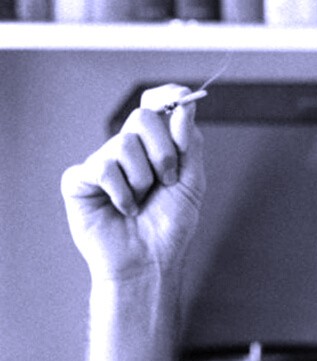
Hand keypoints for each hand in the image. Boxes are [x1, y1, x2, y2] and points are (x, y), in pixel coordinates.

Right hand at [61, 84, 206, 281]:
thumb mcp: (191, 183)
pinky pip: (102, 168)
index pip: (155, 108)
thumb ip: (189, 144)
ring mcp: (102, 163)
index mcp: (155, 148)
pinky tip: (123, 209)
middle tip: (168, 180)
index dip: (167, 97)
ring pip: (123, 144)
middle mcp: (127, 151)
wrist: (150, 262)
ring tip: (142, 202)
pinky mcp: (80, 180)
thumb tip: (184, 106)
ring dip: (143, 179)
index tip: (182, 97)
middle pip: (143, 118)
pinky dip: (121, 193)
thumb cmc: (169, 227)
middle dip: (164, 152)